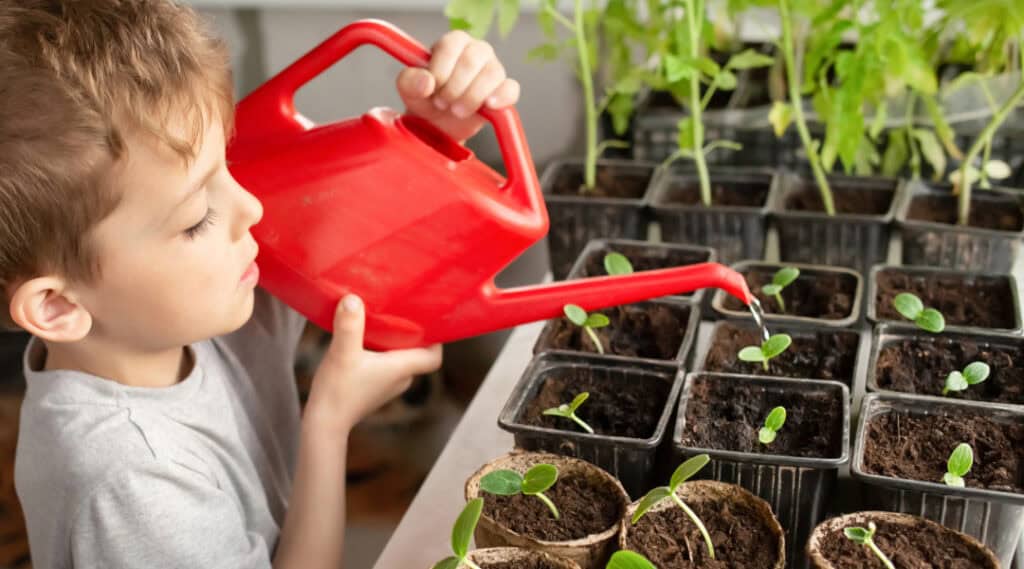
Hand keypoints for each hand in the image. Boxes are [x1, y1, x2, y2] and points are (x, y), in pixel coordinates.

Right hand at [304, 295, 441, 434]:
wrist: (324, 424)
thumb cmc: (337, 390)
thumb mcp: (342, 353)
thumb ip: (349, 326)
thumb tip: (353, 299)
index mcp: (402, 369)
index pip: (434, 357)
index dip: (436, 340)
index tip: (426, 320)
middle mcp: (401, 379)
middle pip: (416, 353)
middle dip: (410, 334)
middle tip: (398, 311)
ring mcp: (388, 386)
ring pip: (399, 359)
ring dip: (392, 342)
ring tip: (380, 321)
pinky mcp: (374, 389)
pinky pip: (385, 366)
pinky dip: (379, 352)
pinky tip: (363, 340)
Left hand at [397, 30, 520, 142]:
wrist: (439, 125)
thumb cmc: (426, 100)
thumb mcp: (409, 91)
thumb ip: (410, 82)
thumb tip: (426, 81)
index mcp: (453, 42)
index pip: (451, 45)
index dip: (440, 70)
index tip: (432, 90)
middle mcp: (477, 50)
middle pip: (471, 60)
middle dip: (454, 88)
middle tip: (442, 104)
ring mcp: (493, 69)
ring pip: (492, 74)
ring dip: (471, 97)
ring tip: (457, 111)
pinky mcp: (505, 90)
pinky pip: (510, 89)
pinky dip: (501, 97)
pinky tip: (488, 106)